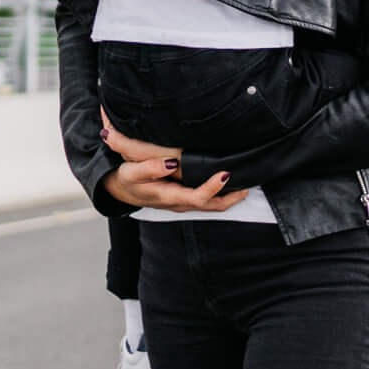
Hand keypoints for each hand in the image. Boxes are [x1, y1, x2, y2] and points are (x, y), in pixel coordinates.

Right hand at [100, 112, 243, 211]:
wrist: (120, 190)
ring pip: (212, 205)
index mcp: (168, 197)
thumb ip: (149, 168)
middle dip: (232, 197)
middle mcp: (179, 203)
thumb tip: (171, 162)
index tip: (226, 174)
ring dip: (230, 196)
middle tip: (247, 182)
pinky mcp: (185, 200)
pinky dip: (222, 194)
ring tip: (245, 182)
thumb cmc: (127, 180)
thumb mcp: (131, 172)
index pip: (197, 198)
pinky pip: (208, 201)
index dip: (213, 188)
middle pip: (212, 206)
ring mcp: (183, 203)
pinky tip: (229, 183)